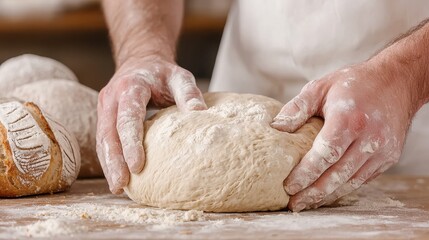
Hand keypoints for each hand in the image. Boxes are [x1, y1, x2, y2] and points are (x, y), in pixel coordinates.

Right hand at [97, 56, 206, 193]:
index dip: (131, 143)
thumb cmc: (162, 73)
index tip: (137, 166)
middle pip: (108, 133)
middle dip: (114, 161)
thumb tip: (200, 112)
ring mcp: (105, 109)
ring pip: (102, 140)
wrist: (140, 63)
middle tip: (121, 185)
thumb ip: (188, 91)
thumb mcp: (179, 76)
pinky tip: (118, 176)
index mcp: (129, 87)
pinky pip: (104, 141)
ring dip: (108, 164)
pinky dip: (110, 159)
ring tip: (118, 188)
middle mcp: (111, 98)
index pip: (127, 118)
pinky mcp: (105, 118)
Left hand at [271, 62, 413, 210]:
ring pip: (351, 181)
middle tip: (294, 205)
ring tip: (307, 203)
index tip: (288, 187)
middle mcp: (369, 138)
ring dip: (328, 195)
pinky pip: (362, 179)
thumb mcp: (321, 87)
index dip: (306, 174)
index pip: (325, 154)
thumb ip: (297, 107)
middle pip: (337, 174)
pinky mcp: (389, 157)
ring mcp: (382, 150)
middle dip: (313, 193)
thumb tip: (276, 128)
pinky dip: (343, 188)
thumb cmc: (354, 83)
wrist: (395, 82)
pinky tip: (327, 192)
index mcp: (349, 119)